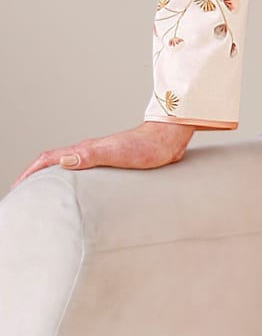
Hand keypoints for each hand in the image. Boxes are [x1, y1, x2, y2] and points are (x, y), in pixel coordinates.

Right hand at [11, 119, 196, 189]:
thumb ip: (90, 155)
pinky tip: (82, 193)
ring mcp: (100, 157)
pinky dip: (75, 182)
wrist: (169, 139)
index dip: (30, 173)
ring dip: (54, 180)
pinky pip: (86, 173)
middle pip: (54, 163)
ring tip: (47, 197)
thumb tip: (63, 160)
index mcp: (84, 150)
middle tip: (25, 196)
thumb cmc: (146, 146)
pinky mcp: (113, 163)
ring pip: (69, 168)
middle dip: (36, 178)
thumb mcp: (116, 153)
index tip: (17, 188)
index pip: (48, 160)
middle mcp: (88, 152)